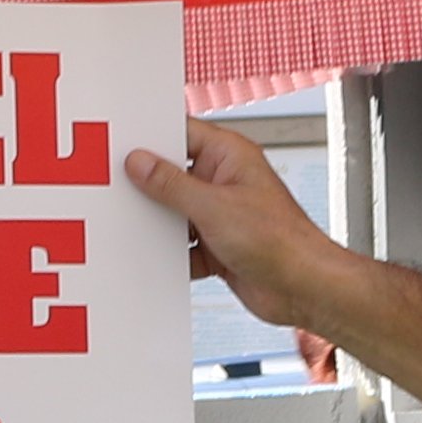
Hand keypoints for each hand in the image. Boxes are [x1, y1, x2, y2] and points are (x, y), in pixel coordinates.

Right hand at [125, 117, 344, 325]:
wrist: (304, 288)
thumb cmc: (281, 240)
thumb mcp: (214, 206)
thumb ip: (172, 185)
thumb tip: (140, 163)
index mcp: (230, 156)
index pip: (182, 133)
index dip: (151, 138)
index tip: (120, 145)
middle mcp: (225, 182)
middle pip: (173, 175)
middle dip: (148, 185)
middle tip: (116, 187)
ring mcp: (221, 215)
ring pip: (175, 213)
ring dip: (158, 223)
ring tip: (131, 226)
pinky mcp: (217, 247)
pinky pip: (183, 247)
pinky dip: (170, 255)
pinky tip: (155, 260)